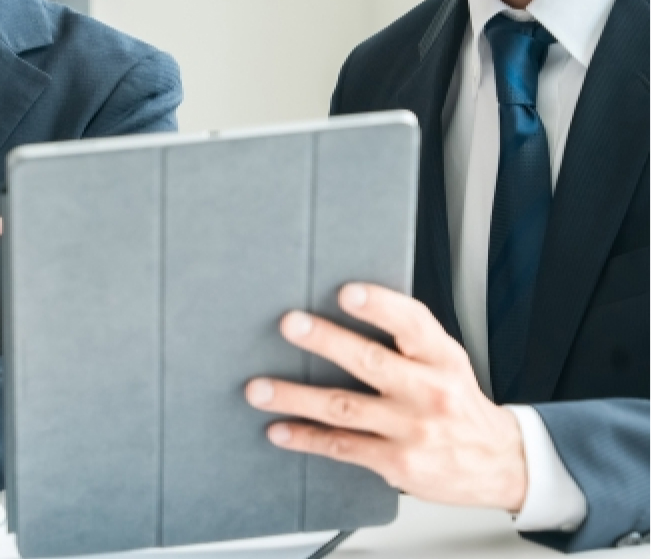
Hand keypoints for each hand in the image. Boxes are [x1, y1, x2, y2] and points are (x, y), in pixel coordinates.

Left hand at [245, 283, 527, 512]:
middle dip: (326, 341)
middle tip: (290, 324)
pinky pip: (342, 446)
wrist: (497, 463)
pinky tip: (279, 429)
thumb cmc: (457, 401)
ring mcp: (412, 430)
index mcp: (441, 357)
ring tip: (258, 389)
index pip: (413, 323)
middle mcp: (429, 391)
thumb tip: (345, 303)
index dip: (381, 306)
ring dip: (295, 397)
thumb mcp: (444, 361)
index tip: (349, 293)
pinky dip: (306, 438)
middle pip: (371, 362)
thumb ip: (406, 337)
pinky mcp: (397, 463)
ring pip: (345, 408)